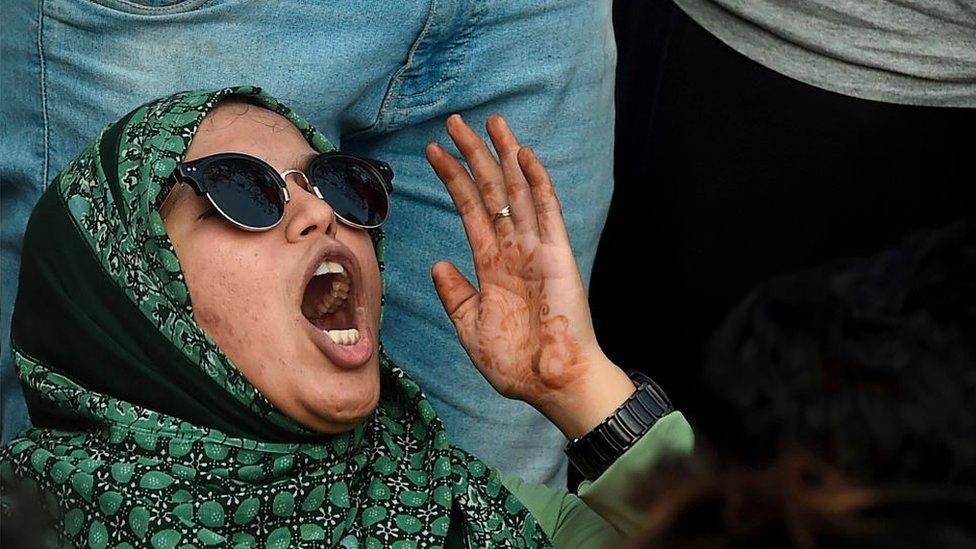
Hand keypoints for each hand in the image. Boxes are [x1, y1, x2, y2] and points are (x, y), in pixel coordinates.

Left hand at [426, 114, 634, 437]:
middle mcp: (513, 249)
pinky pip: (547, 212)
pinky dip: (536, 183)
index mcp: (491, 264)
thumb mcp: (471, 326)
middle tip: (456, 122)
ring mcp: (536, 248)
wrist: (550, 381)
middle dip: (474, 155)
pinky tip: (524, 157)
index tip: (434, 152)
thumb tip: (437, 264)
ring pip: (518, 191)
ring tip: (491, 123)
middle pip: (491, 191)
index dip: (453, 179)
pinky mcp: (557, 255)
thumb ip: (455, 294)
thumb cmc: (514, 361)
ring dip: (504, 157)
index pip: (469, 210)